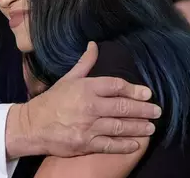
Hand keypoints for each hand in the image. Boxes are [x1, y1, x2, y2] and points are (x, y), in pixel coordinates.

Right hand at [6, 42, 160, 158]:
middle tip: (157, 111)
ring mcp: (88, 126)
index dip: (134, 89)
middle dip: (143, 109)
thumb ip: (84, 64)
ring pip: (120, 126)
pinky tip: (136, 144)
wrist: (32, 126)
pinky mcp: (86, 144)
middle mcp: (89, 106)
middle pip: (123, 106)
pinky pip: (111, 145)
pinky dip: (125, 145)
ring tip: (151, 127)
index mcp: (85, 88)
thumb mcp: (67, 79)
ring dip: (139, 127)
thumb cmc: (51, 101)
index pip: (116, 86)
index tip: (147, 93)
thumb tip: (94, 45)